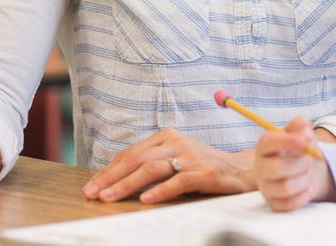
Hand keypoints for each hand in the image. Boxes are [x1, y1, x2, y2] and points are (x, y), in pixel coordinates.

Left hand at [84, 127, 254, 203]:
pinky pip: (178, 181)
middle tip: (93, 193)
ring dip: (127, 184)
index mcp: (168, 136)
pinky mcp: (205, 173)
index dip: (109, 169)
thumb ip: (154, 163)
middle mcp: (178, 142)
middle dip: (111, 177)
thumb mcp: (177, 158)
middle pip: (137, 159)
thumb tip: (118, 179)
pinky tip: (145, 200)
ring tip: (110, 197)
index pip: (132, 153)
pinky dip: (160, 191)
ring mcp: (191, 157)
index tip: (92, 185)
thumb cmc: (205, 167)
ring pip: (152, 168)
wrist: (243, 170)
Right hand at [256, 117, 335, 211]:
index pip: (268, 142)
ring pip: (286, 187)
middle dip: (301, 163)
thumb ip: (300, 126)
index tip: (306, 140)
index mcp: (264, 146)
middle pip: (277, 168)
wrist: (307, 170)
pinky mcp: (274, 204)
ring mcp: (266, 187)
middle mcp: (260, 167)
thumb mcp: (301, 134)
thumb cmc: (300, 150)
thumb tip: (303, 125)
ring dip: (305, 179)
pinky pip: (291, 203)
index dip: (288, 141)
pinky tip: (306, 185)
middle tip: (311, 159)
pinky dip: (304, 194)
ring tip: (308, 172)